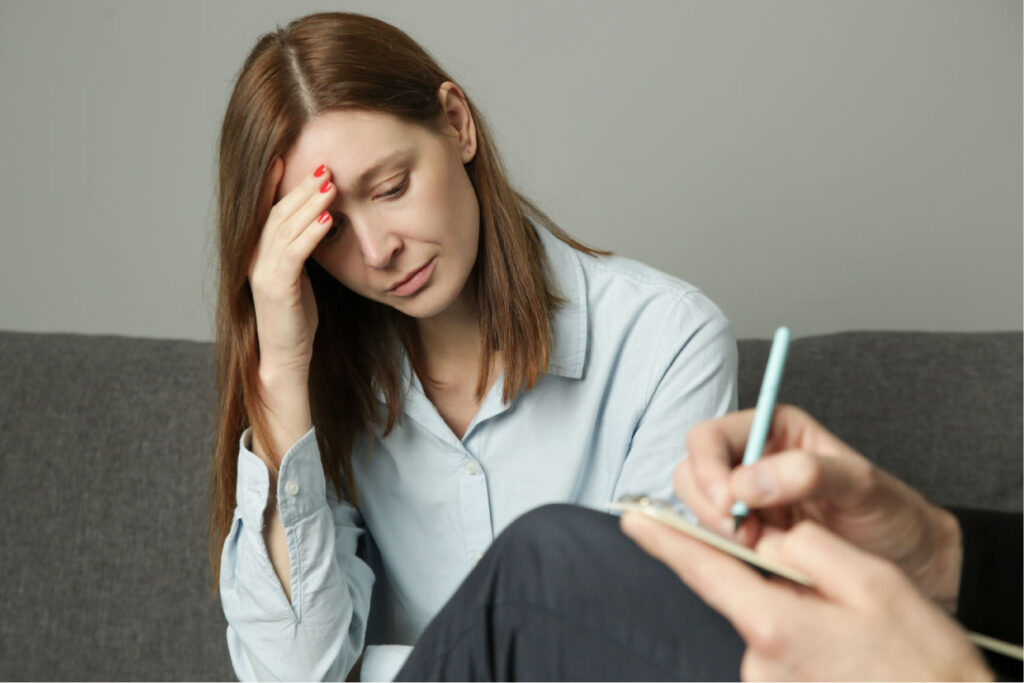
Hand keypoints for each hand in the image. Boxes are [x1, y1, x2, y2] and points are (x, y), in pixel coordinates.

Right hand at [248, 158, 336, 373]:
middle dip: (301, 188)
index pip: (266, 210)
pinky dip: (311, 233)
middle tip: (324, 166)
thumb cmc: (295, 316)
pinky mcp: (276, 288)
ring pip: (286, 228)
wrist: (285, 356)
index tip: (287, 156)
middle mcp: (254, 257)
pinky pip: (295, 253)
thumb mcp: (297, 275)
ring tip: (330, 184)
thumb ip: (300, 248)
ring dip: (310, 204)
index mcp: (257, 252)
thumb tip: (318, 219)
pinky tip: (328, 219)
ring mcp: (262, 272)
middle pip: (278, 212)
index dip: (273, 182)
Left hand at [621, 514, 992, 680]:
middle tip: (828, 587)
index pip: (702, 571)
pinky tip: (841, 645)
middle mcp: (757, 661)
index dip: (665, 540)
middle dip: (766, 574)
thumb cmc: (919, 660)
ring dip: (792, 611)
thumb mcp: (871, 583)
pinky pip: (778, 649)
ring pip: (764, 621)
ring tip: (849, 626)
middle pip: (741, 594)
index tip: (634, 519)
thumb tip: (772, 541)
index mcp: (773, 625)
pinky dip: (801, 636)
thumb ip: (807, 549)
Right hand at [676, 405, 962, 609]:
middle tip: (744, 532)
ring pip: (697, 508)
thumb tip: (747, 483)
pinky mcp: (751, 540)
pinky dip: (726, 553)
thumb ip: (807, 473)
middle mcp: (753, 462)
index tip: (725, 503)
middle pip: (692, 470)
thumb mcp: (861, 485)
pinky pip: (715, 542)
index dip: (708, 468)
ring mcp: (748, 504)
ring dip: (716, 530)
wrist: (918, 564)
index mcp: (773, 431)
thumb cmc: (895, 516)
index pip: (711, 437)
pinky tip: (760, 561)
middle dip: (708, 503)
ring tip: (759, 546)